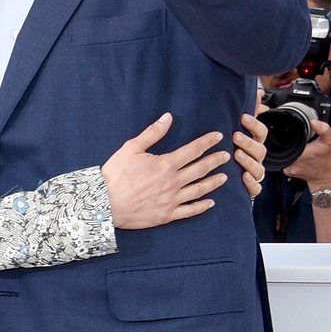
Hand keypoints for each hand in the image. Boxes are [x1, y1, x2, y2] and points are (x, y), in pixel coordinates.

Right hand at [101, 113, 227, 227]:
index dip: (207, 142)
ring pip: (199, 189)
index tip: (218, 136)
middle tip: (226, 156)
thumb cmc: (115, 175)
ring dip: (213, 182)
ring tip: (224, 177)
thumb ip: (153, 133)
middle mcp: (174, 182)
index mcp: (167, 164)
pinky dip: (202, 207)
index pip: (194, 150)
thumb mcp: (131, 148)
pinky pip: (189, 211)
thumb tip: (168, 117)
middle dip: (215, 160)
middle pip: (201, 169)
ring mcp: (172, 199)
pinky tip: (210, 203)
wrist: (104, 203)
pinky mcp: (166, 214)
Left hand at [234, 112, 266, 199]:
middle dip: (248, 142)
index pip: (261, 132)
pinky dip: (251, 183)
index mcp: (255, 143)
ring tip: (237, 154)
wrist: (231, 177)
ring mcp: (254, 173)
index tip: (243, 117)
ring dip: (248, 161)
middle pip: (260, 150)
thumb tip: (257, 92)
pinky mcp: (250, 188)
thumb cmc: (234, 149)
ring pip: (259, 169)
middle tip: (235, 136)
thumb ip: (249, 111)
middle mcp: (256, 158)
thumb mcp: (239, 129)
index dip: (254, 124)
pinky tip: (243, 176)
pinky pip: (256, 188)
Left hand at [283, 118, 330, 191]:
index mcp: (303, 153)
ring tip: (297, 147)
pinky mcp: (288, 171)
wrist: (326, 175)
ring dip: (287, 149)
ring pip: (281, 153)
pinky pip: (283, 160)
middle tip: (296, 140)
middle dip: (287, 141)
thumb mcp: (330, 140)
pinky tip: (296, 154)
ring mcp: (290, 168)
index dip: (287, 136)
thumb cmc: (327, 157)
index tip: (292, 133)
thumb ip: (324, 129)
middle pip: (282, 147)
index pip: (287, 142)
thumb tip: (314, 122)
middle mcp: (294, 162)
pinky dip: (288, 155)